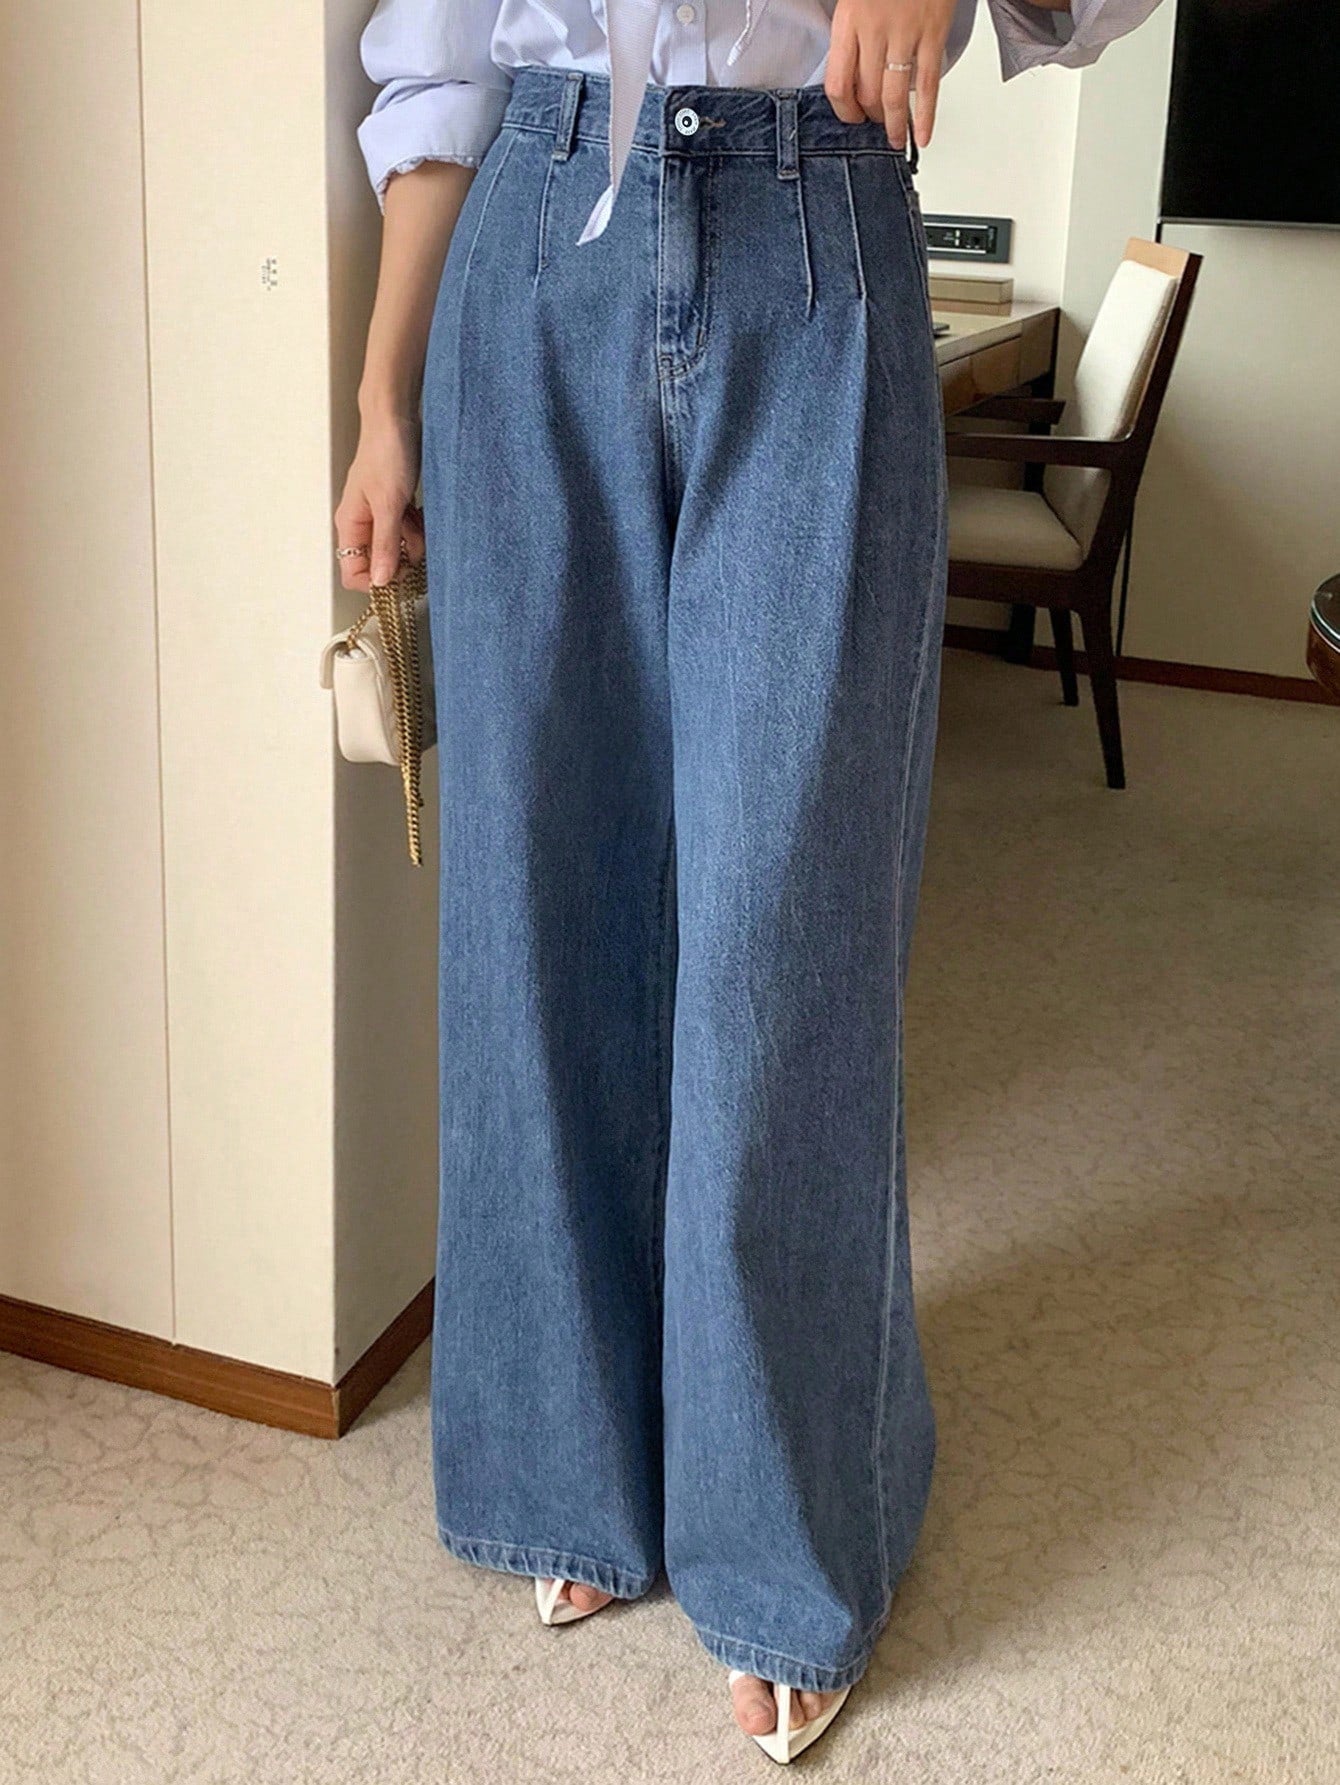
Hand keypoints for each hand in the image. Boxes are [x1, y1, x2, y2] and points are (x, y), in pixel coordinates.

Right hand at [334, 409, 425, 590]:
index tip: (401, 574)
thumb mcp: (389, 505)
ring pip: (398, 548)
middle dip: (402, 558)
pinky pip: (409, 531)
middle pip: (380, 563)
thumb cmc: (386, 453)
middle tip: (416, 541)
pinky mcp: (397, 506)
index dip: (377, 580)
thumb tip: (380, 581)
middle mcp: (362, 524)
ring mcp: (380, 516)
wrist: (398, 419)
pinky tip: (420, 511)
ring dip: (414, 541)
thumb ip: (384, 545)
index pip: (353, 573)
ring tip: (418, 518)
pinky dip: (417, 527)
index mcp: (350, 525)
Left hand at [825, 0, 958, 150]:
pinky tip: (922, 133)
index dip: (843, 110)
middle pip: (867, 93)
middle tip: (874, 126)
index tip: (850, 118)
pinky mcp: (932, 34)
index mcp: (849, 21)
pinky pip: (928, 85)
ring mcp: (905, 34)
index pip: (838, 84)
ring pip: (895, 95)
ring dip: (894, 124)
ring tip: (894, 140)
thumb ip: (850, 31)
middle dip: (870, 117)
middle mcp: (874, 31)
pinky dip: (926, 115)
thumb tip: (850, 70)